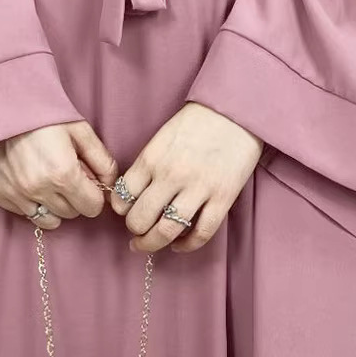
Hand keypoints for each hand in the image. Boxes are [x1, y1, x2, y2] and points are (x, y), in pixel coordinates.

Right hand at [0, 121, 116, 228]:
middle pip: (71, 213)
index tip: (86, 181)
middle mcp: (38, 188)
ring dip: (52, 204)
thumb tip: (110, 184)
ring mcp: (14, 192)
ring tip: (47, 179)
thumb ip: (102, 161)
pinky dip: (29, 202)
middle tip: (65, 175)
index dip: (93, 194)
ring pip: (47, 218)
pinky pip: (23, 212)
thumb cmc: (44, 113)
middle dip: (74, 198)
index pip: (92, 208)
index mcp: (63, 174)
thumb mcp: (81, 131)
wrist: (2, 101)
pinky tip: (27, 179)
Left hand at [111, 102, 262, 252]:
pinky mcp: (222, 198)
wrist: (235, 111)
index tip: (125, 212)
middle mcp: (171, 176)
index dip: (120, 210)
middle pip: (140, 219)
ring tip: (149, 243)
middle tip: (136, 233)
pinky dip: (187, 245)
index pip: (123, 198)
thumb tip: (132, 196)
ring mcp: (198, 188)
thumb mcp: (161, 138)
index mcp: (151, 159)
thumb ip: (146, 166)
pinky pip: (201, 233)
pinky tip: (179, 244)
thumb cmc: (196, 123)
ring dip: (153, 243)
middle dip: (134, 231)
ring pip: (167, 231)